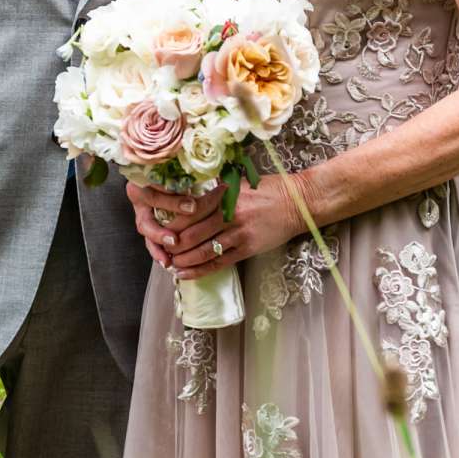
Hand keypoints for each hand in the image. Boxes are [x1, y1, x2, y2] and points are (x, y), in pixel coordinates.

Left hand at [126, 172, 305, 274]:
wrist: (298, 203)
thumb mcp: (239, 183)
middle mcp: (229, 214)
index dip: (172, 223)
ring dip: (183, 260)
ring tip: (170, 264)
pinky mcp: (247, 248)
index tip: (160, 229)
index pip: (189, 211)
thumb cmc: (267, 190)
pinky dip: (199, 270)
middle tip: (161, 250)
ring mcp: (239, 233)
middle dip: (173, 245)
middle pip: (192, 233)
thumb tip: (189, 197)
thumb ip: (215, 190)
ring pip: (203, 250)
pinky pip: (218, 262)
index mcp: (224, 195)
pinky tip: (185, 274)